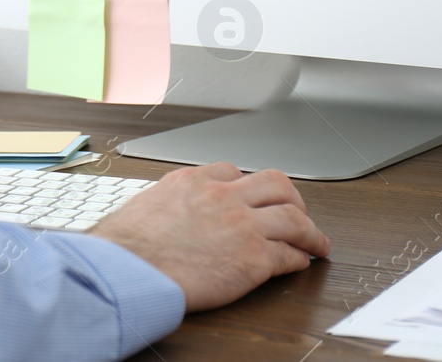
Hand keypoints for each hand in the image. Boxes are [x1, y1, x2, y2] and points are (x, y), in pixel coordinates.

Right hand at [90, 163, 329, 310]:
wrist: (129, 269)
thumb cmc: (125, 246)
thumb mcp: (144, 206)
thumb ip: (166, 204)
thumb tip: (164, 216)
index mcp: (193, 181)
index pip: (232, 171)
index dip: (248, 185)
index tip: (253, 197)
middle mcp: (222, 196)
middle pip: (274, 184)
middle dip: (292, 198)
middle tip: (298, 211)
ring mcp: (242, 224)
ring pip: (293, 216)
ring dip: (310, 230)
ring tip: (316, 242)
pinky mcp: (254, 257)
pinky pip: (289, 254)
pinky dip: (299, 258)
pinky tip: (300, 263)